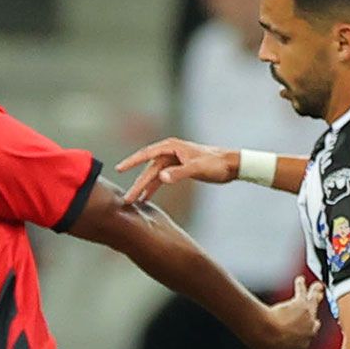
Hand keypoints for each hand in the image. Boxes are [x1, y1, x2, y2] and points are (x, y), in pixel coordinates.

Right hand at [115, 138, 237, 204]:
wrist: (230, 165)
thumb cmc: (216, 164)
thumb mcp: (198, 168)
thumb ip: (179, 173)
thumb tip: (161, 177)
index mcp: (172, 147)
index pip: (147, 154)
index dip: (132, 161)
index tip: (119, 169)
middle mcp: (170, 152)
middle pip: (148, 169)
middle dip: (137, 183)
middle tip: (127, 198)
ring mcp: (173, 161)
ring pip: (153, 175)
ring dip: (143, 188)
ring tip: (132, 201)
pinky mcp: (177, 169)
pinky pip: (160, 179)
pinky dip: (153, 188)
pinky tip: (146, 198)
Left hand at [261, 276, 321, 348]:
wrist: (268, 334)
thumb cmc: (268, 341)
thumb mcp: (276, 345)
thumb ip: (280, 341)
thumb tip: (267, 341)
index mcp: (303, 344)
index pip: (310, 334)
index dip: (307, 327)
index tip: (303, 323)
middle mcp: (309, 330)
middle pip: (315, 319)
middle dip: (314, 312)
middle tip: (314, 305)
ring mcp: (308, 316)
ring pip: (314, 302)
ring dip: (315, 293)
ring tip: (316, 286)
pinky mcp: (302, 304)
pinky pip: (302, 291)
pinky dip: (300, 285)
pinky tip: (299, 280)